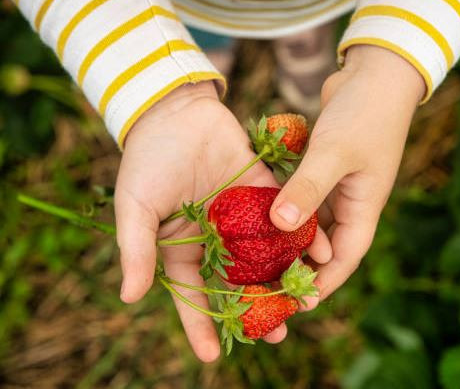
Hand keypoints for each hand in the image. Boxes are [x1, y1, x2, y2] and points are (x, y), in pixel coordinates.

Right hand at [114, 82, 331, 360]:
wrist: (176, 111)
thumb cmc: (148, 160)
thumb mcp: (136, 208)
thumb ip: (138, 250)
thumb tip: (131, 297)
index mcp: (183, 249)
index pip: (194, 295)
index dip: (201, 325)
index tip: (212, 355)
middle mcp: (217, 239)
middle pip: (239, 284)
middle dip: (257, 310)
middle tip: (279, 333)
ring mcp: (243, 217)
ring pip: (269, 257)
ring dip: (288, 279)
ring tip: (308, 303)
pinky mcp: (265, 191)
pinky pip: (287, 219)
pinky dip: (305, 236)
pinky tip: (322, 254)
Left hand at [269, 45, 425, 307]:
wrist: (375, 74)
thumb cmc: (364, 113)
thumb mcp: (335, 152)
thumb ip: (308, 188)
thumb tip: (280, 226)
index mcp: (364, 208)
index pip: (345, 259)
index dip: (321, 285)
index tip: (294, 306)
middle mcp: (351, 204)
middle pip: (325, 249)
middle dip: (300, 270)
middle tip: (266, 287)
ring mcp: (337, 187)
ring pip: (310, 225)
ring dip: (288, 241)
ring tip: (256, 261)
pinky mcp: (322, 171)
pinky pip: (301, 199)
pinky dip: (284, 210)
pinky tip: (257, 218)